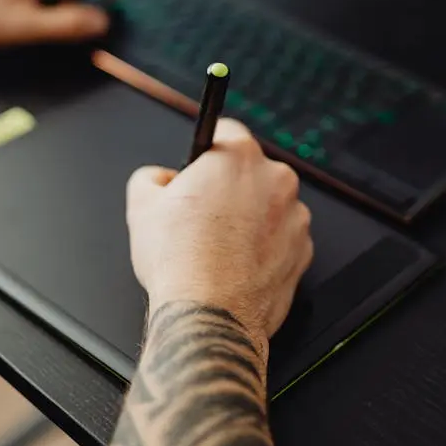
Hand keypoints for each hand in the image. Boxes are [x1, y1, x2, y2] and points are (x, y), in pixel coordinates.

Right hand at [126, 119, 313, 346]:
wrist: (209, 314)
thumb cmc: (180, 262)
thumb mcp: (141, 206)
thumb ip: (150, 177)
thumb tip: (158, 179)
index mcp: (237, 156)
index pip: (225, 130)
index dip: (207, 150)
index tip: (201, 165)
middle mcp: (275, 179)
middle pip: (250, 171)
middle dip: (228, 188)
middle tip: (201, 215)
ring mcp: (294, 216)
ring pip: (268, 206)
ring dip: (250, 219)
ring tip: (219, 246)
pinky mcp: (304, 251)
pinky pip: (282, 239)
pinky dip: (265, 248)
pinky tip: (237, 264)